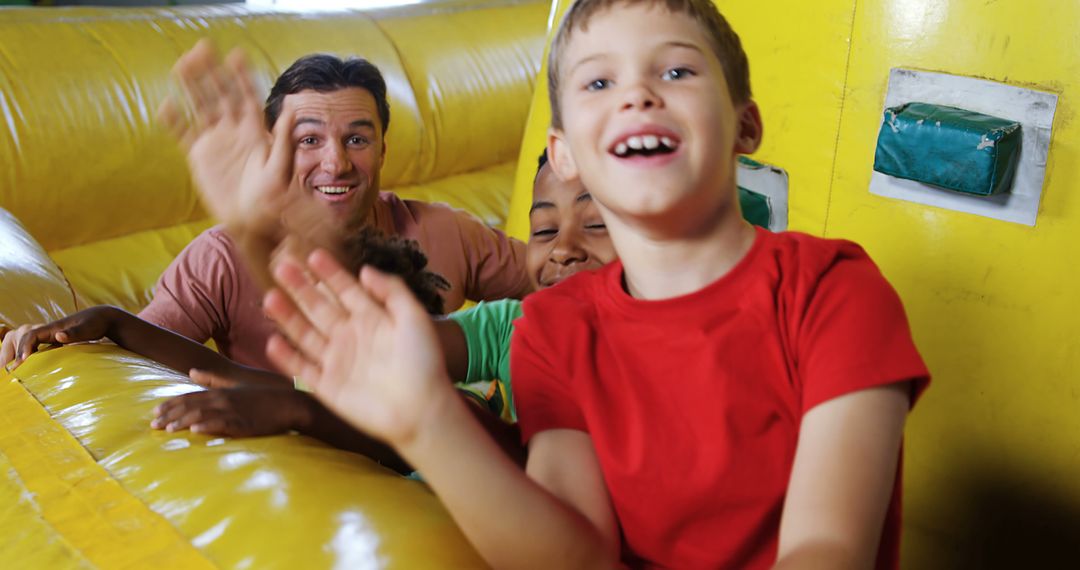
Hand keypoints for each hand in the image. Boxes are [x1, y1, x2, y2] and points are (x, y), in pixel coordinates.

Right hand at [1, 306, 116, 370]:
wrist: (103, 318)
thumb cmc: (96, 322)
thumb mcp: (87, 328)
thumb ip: (74, 333)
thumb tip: (59, 336)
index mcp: (53, 327)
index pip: (31, 335)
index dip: (24, 347)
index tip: (22, 360)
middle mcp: (50, 331)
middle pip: (27, 340)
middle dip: (19, 353)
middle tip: (14, 369)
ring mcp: (52, 336)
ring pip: (32, 344)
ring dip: (24, 355)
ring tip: (18, 370)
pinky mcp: (57, 342)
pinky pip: (40, 348)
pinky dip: (34, 357)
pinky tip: (34, 368)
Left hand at [151, 384, 308, 436]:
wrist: (289, 403)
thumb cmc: (263, 397)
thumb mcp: (237, 384)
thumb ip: (213, 379)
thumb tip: (192, 371)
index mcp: (221, 391)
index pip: (190, 397)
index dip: (171, 404)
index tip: (154, 412)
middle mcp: (224, 399)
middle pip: (192, 406)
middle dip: (171, 415)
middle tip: (153, 425)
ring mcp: (235, 410)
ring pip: (205, 415)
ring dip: (185, 421)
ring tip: (169, 429)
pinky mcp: (245, 423)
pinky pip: (225, 424)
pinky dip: (210, 426)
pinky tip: (197, 431)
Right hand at [156, 39, 294, 234]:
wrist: (251, 220)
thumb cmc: (271, 198)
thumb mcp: (279, 169)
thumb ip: (283, 140)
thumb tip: (291, 109)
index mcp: (254, 131)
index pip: (247, 97)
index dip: (242, 76)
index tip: (236, 54)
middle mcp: (233, 131)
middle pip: (220, 94)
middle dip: (211, 72)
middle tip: (201, 48)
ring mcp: (215, 141)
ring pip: (200, 106)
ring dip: (190, 86)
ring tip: (180, 64)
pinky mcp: (199, 155)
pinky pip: (183, 133)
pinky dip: (174, 120)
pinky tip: (165, 105)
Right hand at [263, 249, 453, 447]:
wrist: (421, 408)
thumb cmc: (424, 362)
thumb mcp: (414, 318)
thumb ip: (392, 291)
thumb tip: (364, 270)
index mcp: (371, 318)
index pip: (345, 290)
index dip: (329, 273)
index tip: (312, 254)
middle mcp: (350, 336)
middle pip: (319, 307)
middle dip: (300, 287)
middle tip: (281, 266)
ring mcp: (337, 361)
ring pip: (305, 334)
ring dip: (288, 316)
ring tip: (270, 297)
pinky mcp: (328, 386)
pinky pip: (302, 368)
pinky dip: (287, 356)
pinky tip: (273, 340)